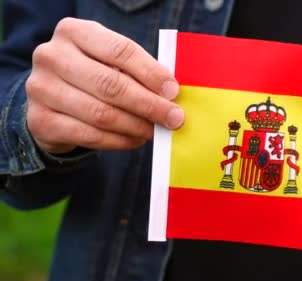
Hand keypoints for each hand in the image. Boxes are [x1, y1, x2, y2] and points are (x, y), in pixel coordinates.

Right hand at [25, 17, 183, 153]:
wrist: (50, 99)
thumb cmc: (92, 75)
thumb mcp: (110, 62)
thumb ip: (137, 71)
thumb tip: (170, 94)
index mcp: (74, 32)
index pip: (120, 50)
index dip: (151, 73)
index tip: (173, 91)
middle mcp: (51, 56)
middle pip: (111, 84)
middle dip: (149, 104)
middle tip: (174, 118)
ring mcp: (41, 89)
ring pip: (101, 114)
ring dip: (136, 126)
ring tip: (155, 131)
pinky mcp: (41, 120)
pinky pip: (90, 135)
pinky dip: (119, 141)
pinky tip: (136, 140)